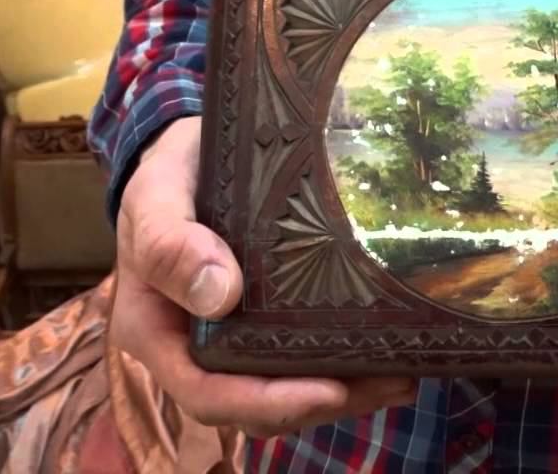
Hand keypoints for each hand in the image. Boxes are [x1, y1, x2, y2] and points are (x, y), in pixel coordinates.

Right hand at [110, 116, 416, 435]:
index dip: (266, 402)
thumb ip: (170, 243)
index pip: (207, 392)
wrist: (186, 154)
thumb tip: (219, 294)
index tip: (327, 391)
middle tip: (389, 381)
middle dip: (323, 402)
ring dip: (346, 390)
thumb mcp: (156, 198)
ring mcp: (232, 337)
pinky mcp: (264, 320)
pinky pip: (300, 355)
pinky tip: (391, 351)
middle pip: (257, 404)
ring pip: (286, 387)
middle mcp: (194, 349)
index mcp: (157, 332)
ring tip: (402, 375)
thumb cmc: (165, 176)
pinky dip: (344, 361)